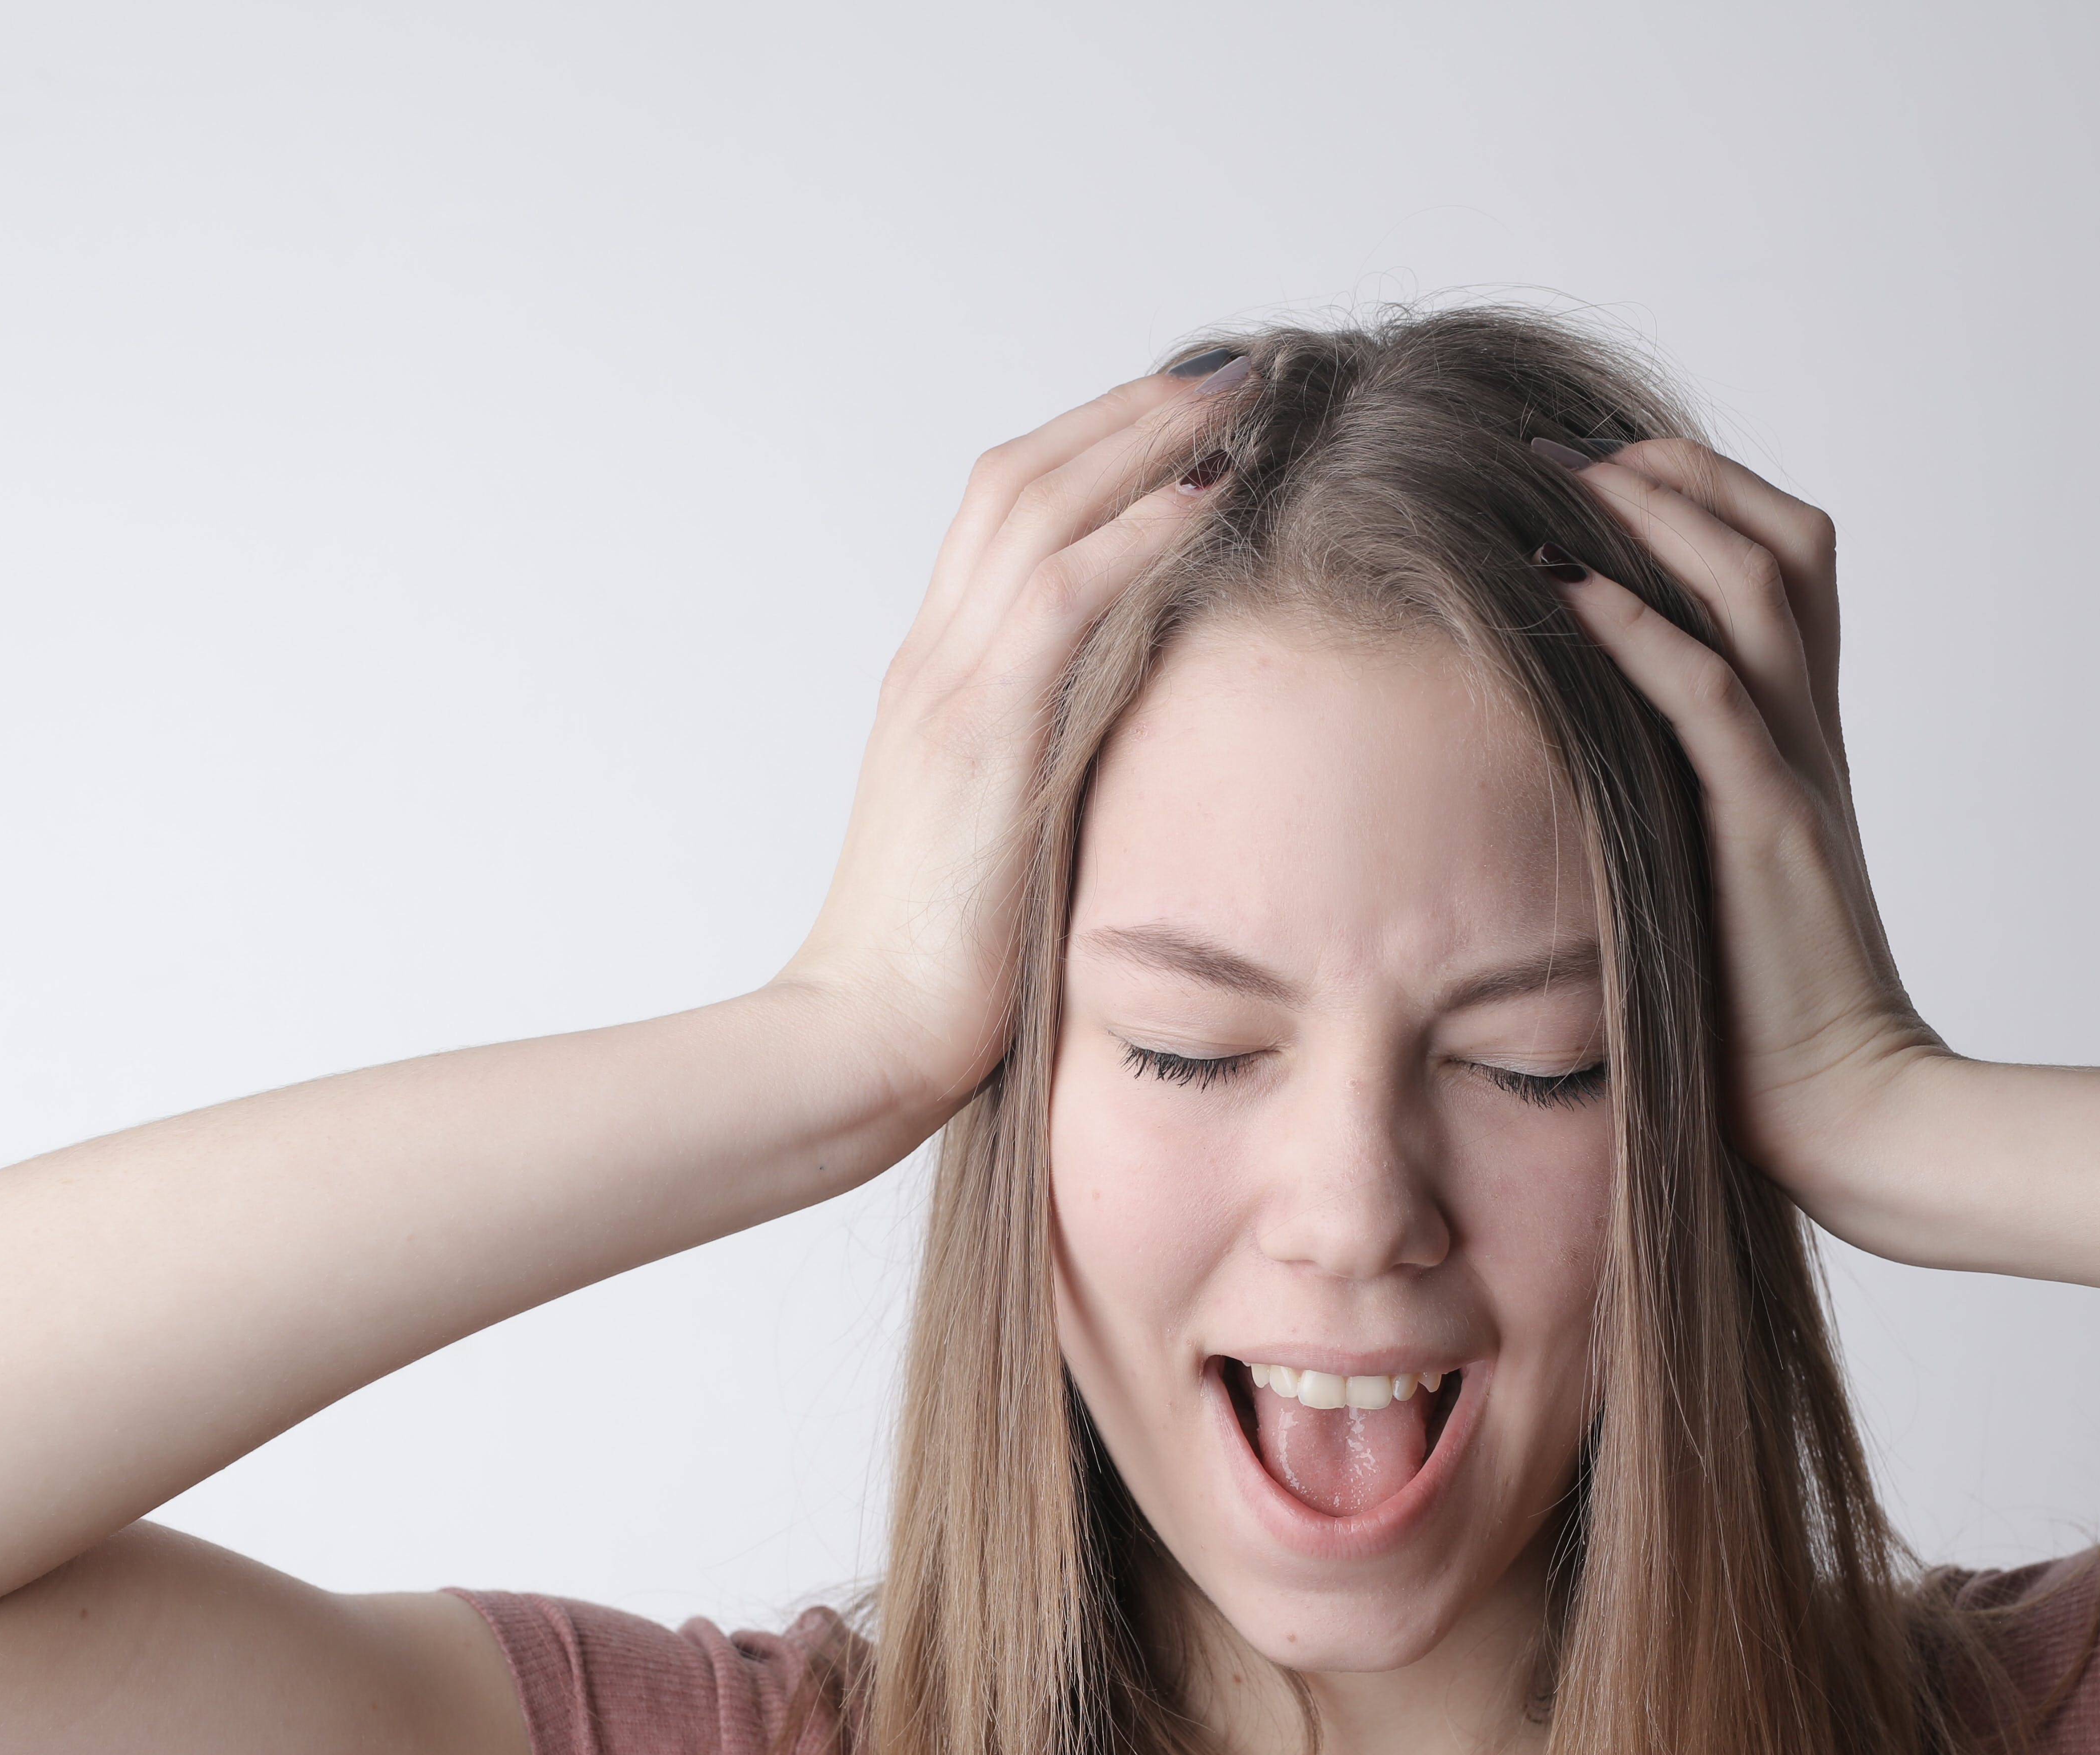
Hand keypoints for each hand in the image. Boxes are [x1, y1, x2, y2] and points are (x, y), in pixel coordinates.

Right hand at [774, 362, 1245, 1123]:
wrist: (861, 1039)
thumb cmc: (942, 975)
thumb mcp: (1006, 845)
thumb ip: (1050, 777)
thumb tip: (1134, 757)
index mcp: (936, 686)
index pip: (1006, 520)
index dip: (1095, 451)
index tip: (1185, 418)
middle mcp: (933, 664)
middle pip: (1022, 481)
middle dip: (1127, 413)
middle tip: (1229, 369)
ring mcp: (947, 690)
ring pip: (1040, 506)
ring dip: (1143, 439)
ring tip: (1238, 395)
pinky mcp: (978, 736)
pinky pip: (1064, 595)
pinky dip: (1136, 531)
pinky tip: (1211, 493)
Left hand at [1535, 440, 1944, 1216]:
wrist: (1845, 1106)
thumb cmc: (1765, 1013)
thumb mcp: (1718, 872)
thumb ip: (1682, 802)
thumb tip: (1583, 758)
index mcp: (1806, 738)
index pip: (1789, 564)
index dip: (1708, 497)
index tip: (1605, 476)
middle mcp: (1812, 732)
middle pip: (1784, 539)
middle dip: (1679, 477)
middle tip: (1568, 455)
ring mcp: (1797, 770)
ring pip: (1755, 584)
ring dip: (1655, 518)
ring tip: (1560, 487)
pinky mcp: (1768, 823)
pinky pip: (1705, 692)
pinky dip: (1634, 626)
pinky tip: (1565, 588)